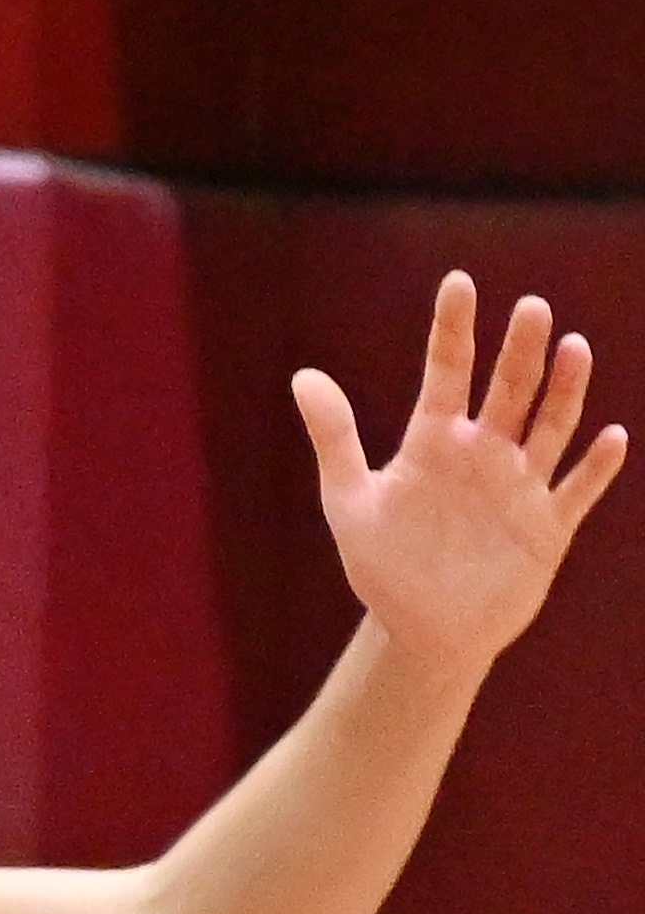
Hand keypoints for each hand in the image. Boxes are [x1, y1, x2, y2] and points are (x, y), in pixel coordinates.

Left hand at [295, 272, 625, 680]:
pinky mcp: (548, 526)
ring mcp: (520, 486)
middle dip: (520, 350)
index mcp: (433, 443)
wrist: (423, 631)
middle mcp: (483, 453)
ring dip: (564, 390)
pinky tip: (610, 438)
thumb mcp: (350, 503)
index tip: (458, 282)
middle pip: (508, 388)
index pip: (446, 371)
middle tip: (530, 307)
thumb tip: (303, 375)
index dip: (453, 328)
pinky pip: (577, 489)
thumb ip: (334, 438)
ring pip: (550, 426)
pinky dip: (595, 466)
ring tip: (573, 347)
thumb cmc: (383, 566)